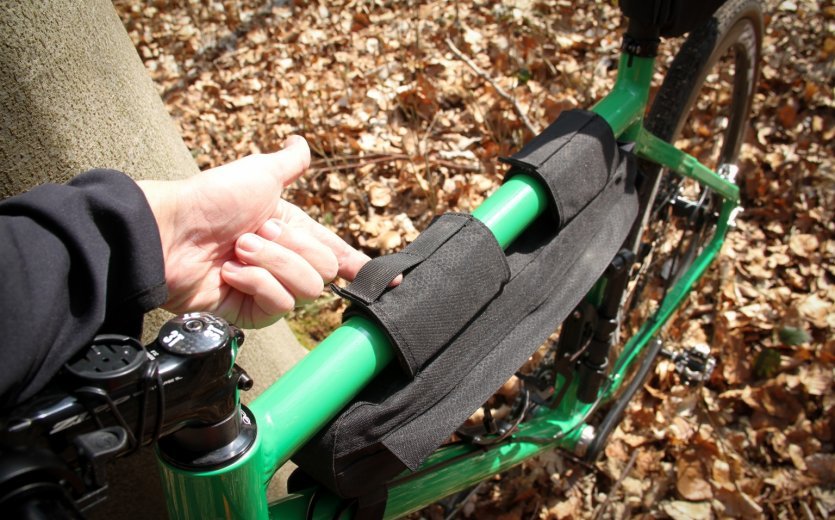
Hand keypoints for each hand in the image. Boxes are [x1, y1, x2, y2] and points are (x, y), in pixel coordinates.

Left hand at [138, 136, 369, 327]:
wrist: (170, 233)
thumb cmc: (211, 199)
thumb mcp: (259, 172)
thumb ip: (288, 162)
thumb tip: (301, 141)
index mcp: (292, 231)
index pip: (335, 252)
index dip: (359, 266)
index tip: (390, 280)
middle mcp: (284, 262)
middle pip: (325, 269)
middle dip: (292, 247)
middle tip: (256, 233)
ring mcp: (268, 288)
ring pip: (307, 288)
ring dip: (271, 262)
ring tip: (238, 251)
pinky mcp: (252, 313)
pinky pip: (280, 305)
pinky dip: (256, 282)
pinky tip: (231, 273)